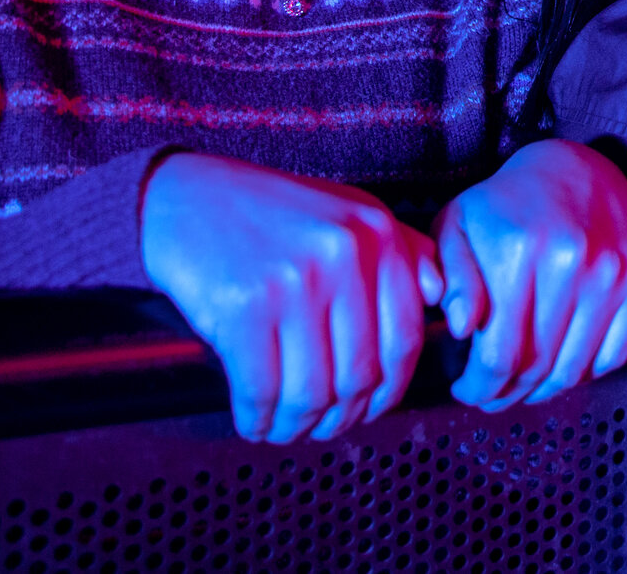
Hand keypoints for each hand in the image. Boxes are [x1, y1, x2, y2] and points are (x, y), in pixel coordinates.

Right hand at [141, 152, 441, 442]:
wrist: (186, 197)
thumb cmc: (270, 212)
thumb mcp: (349, 212)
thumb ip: (404, 250)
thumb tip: (440, 299)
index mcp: (377, 234)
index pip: (405, 337)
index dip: (390, 390)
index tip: (372, 407)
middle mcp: (343, 256)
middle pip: (360, 373)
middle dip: (342, 417)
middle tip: (324, 427)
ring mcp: (294, 281)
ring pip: (312, 391)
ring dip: (298, 427)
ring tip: (286, 429)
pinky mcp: (243, 307)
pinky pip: (261, 389)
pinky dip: (258, 419)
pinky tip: (253, 421)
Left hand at [435, 140, 626, 410]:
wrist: (576, 166)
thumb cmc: (508, 203)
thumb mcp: (458, 227)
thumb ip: (451, 279)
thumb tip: (463, 329)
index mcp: (518, 251)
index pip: (500, 355)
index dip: (480, 387)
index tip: (468, 391)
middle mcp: (570, 261)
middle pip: (538, 366)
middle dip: (508, 393)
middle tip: (493, 396)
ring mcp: (613, 270)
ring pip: (576, 368)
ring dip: (546, 390)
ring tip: (526, 386)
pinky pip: (615, 353)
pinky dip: (587, 372)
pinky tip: (564, 365)